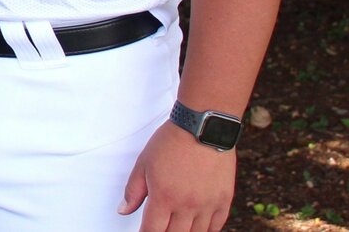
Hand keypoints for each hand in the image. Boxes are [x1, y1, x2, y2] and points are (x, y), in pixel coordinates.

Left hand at [119, 121, 236, 231]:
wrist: (202, 127)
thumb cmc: (171, 142)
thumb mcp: (144, 163)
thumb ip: (133, 191)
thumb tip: (123, 210)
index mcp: (164, 197)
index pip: (152, 230)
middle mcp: (187, 205)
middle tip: (159, 227)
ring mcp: (208, 204)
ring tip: (177, 226)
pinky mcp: (224, 200)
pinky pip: (217, 226)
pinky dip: (206, 229)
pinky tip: (198, 226)